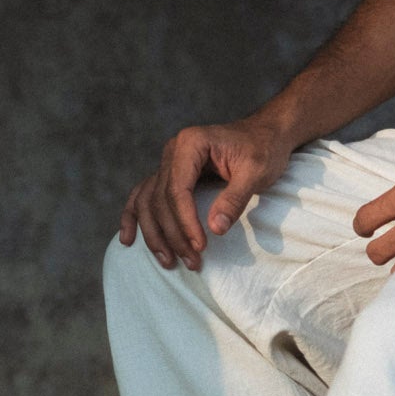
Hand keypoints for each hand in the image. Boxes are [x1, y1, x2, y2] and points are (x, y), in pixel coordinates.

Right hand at [119, 115, 294, 270]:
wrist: (266, 134)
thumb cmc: (263, 149)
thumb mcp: (257, 171)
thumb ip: (235, 198)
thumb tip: (215, 228)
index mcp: (191, 144)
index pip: (177, 190)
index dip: (185, 222)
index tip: (200, 246)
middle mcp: (172, 151)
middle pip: (160, 200)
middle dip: (173, 234)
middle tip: (192, 262)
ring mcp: (168, 162)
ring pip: (148, 202)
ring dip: (154, 234)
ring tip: (168, 262)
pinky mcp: (170, 173)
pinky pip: (145, 196)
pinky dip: (134, 218)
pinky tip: (128, 240)